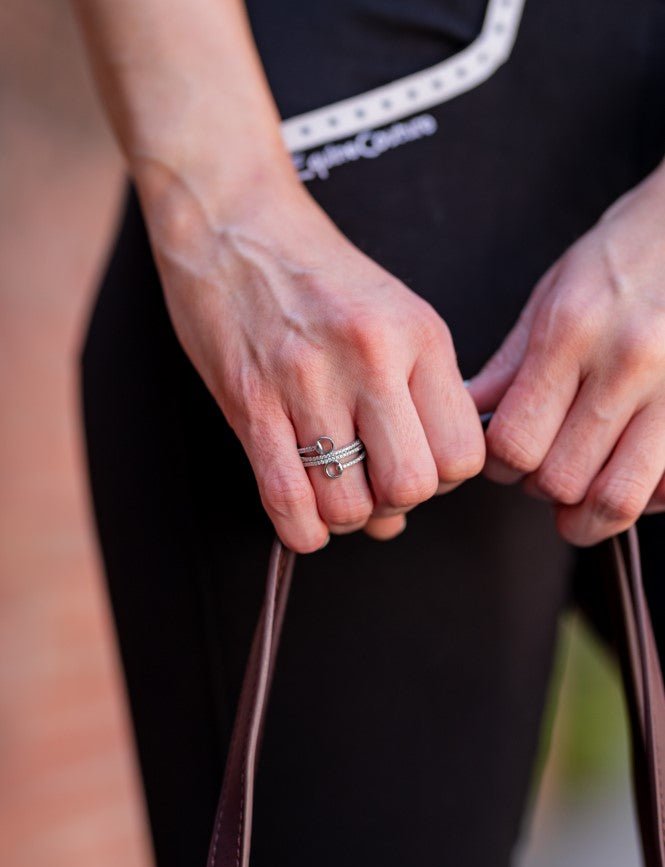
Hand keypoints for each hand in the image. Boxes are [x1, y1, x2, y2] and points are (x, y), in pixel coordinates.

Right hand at [140, 165, 484, 552]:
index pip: (462, 454)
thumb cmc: (318, 274)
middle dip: (396, 502)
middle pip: (411, 487)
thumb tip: (404, 509)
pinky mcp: (250, 402)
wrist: (234, 220)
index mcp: (420, 337)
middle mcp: (371, 359)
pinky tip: (306, 521)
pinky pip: (288, 500)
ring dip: (346, 516)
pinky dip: (303, 531)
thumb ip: (418, 402)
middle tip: (375, 481)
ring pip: (350, 505)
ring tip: (336, 490)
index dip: (444, 479)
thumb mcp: (397, 316)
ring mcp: (307, 382)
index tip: (418, 464)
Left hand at [469, 163, 664, 545]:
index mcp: (574, 331)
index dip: (500, 466)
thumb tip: (466, 420)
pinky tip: (629, 470)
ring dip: (588, 508)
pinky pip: (664, 490)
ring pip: (616, 498)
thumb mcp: (554, 296)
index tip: (505, 459)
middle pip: (560, 480)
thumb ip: (509, 367)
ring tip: (582, 486)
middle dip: (541, 487)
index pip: (515, 443)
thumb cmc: (624, 259)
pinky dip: (641, 498)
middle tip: (544, 468)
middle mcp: (629, 362)